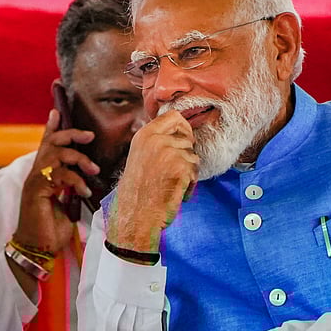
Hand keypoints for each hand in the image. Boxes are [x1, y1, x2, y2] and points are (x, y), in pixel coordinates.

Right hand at [12, 109, 99, 253]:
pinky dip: (76, 180)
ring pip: (57, 154)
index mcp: (42, 175)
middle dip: (71, 134)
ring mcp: (35, 181)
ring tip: (94, 171)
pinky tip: (84, 191)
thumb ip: (72, 188)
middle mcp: (36, 174)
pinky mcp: (38, 190)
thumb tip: (86, 180)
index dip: (51, 128)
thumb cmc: (51, 230)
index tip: (57, 112)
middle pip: (52, 142)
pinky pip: (60, 174)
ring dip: (79, 159)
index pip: (46, 145)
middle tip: (89, 136)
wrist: (38, 249)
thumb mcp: (67, 204)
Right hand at [106, 110, 197, 251]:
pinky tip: (174, 192)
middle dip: (186, 155)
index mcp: (144, 135)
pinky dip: (189, 185)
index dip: (183, 128)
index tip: (182, 141)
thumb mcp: (140, 156)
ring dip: (187, 172)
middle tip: (173, 171)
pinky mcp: (180, 168)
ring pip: (193, 157)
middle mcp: (156, 140)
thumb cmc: (138, 191)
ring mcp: (169, 153)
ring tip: (170, 184)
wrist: (135, 214)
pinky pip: (195, 172)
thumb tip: (180, 131)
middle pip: (188, 137)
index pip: (174, 116)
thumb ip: (156, 141)